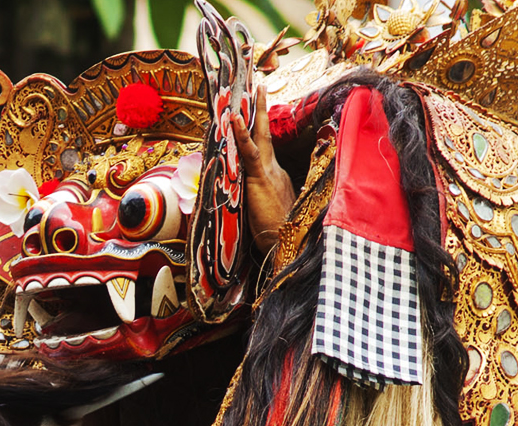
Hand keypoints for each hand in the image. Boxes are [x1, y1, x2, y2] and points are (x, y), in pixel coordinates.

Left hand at [232, 85, 295, 250]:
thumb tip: (252, 197)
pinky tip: (234, 119)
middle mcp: (273, 169)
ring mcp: (267, 172)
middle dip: (261, 109)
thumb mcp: (266, 211)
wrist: (284, 248)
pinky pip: (249, 152)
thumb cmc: (277, 235)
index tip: (257, 109)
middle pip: (265, 134)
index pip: (264, 145)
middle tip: (259, 85)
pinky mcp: (259, 179)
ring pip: (258, 137)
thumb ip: (260, 198)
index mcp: (274, 175)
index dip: (259, 127)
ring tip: (250, 90)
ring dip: (253, 112)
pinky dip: (241, 135)